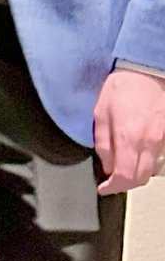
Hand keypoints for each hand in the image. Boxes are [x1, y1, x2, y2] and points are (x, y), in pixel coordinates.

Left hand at [93, 69, 164, 194]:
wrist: (146, 72)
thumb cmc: (121, 88)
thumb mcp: (101, 113)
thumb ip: (103, 142)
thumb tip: (106, 165)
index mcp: (129, 137)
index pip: (125, 176)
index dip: (113, 187)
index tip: (103, 188)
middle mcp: (149, 143)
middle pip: (140, 178)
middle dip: (124, 185)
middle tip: (111, 182)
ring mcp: (161, 141)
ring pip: (150, 171)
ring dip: (135, 176)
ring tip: (121, 170)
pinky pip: (157, 159)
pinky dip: (145, 164)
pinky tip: (134, 157)